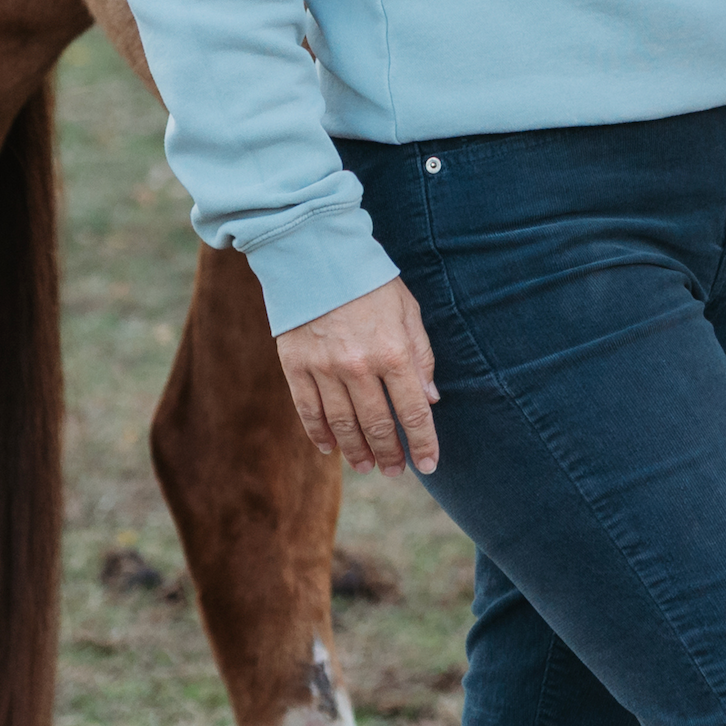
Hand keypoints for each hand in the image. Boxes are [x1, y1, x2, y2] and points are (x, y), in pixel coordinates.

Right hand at [276, 278, 439, 475]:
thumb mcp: (408, 310)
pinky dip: (320, 434)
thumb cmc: (370, 281)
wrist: (317, 253)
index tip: (429, 464)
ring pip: (343, 425)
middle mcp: (359, 366)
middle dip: (390, 454)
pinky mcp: (296, 366)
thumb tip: (430, 400)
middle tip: (395, 471)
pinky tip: (330, 447)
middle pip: (378, 425)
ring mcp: (324, 369)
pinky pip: (309, 412)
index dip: (423, 442)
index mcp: (393, 351)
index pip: (413, 411)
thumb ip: (421, 355)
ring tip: (366, 466)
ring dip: (357, 451)